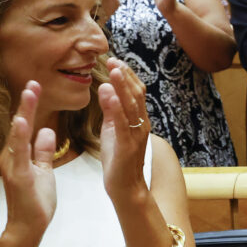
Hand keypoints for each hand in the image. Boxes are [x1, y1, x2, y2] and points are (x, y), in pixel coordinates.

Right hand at [0, 83, 58, 241]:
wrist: (28, 227)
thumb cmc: (35, 201)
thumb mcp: (43, 171)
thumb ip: (43, 151)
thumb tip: (47, 131)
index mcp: (20, 154)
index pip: (26, 125)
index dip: (30, 106)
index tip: (36, 86)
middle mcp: (12, 157)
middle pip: (19, 124)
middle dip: (26, 103)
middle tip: (33, 81)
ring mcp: (13, 166)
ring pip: (17, 135)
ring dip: (23, 113)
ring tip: (29, 93)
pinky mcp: (18, 176)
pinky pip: (20, 154)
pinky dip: (21, 137)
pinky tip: (24, 122)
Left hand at [97, 57, 151, 203]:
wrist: (126, 187)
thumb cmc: (119, 159)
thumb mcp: (113, 130)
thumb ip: (111, 110)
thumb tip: (105, 88)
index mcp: (138, 119)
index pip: (136, 92)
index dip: (126, 75)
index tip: (114, 60)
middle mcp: (141, 124)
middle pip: (137, 94)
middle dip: (125, 76)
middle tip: (112, 59)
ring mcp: (136, 134)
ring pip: (132, 105)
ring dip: (122, 86)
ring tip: (112, 70)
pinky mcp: (127, 145)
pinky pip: (123, 123)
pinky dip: (116, 107)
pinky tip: (109, 94)